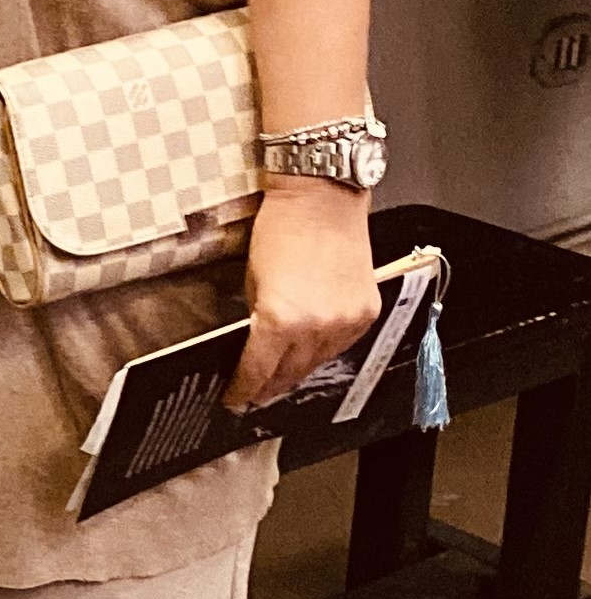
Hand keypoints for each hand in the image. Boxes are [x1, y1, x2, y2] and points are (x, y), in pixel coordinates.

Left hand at [226, 178, 381, 411]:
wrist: (323, 199)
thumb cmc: (281, 227)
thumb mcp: (252, 276)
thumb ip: (256, 314)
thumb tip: (255, 342)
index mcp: (281, 318)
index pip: (259, 369)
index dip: (244, 388)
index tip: (233, 399)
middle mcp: (317, 327)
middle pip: (291, 372)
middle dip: (270, 386)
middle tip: (255, 396)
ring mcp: (346, 322)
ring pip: (319, 362)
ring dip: (298, 371)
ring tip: (280, 380)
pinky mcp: (365, 313)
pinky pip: (342, 344)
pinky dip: (324, 350)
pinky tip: (310, 353)